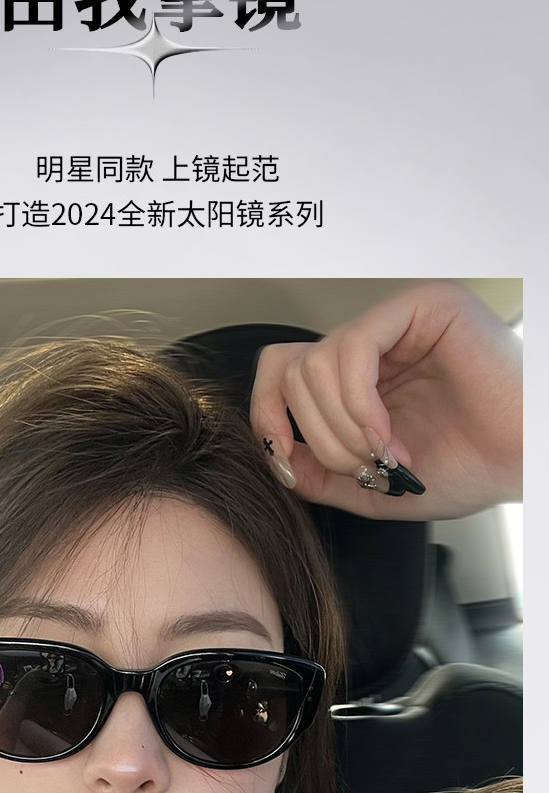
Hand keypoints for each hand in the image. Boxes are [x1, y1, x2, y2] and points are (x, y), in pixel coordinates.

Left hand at [249, 283, 521, 518]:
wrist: (524, 464)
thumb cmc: (470, 468)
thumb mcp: (374, 485)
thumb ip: (320, 473)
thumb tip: (276, 457)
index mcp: (360, 375)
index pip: (284, 371)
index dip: (269, 416)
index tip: (285, 459)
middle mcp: (374, 340)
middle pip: (291, 370)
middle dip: (316, 434)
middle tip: (360, 466)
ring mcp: (396, 320)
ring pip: (316, 363)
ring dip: (342, 427)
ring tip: (385, 454)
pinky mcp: (421, 306)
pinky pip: (353, 348)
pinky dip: (358, 404)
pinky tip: (385, 434)